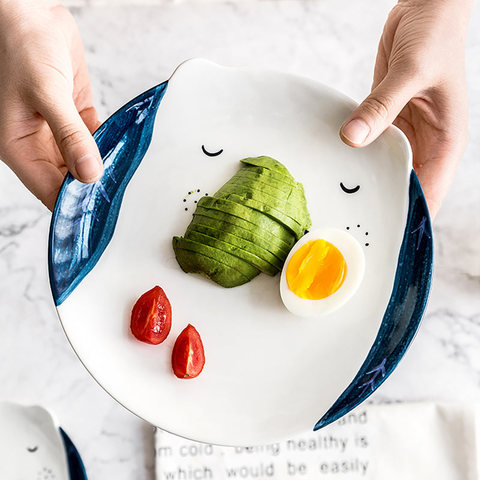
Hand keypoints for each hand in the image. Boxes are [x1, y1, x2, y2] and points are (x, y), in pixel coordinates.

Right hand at [0, 0, 102, 210]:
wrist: (29, 11)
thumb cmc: (20, 46)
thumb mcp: (46, 93)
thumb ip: (70, 134)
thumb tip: (89, 174)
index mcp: (18, 146)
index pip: (48, 190)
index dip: (73, 206)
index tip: (100, 216)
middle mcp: (36, 143)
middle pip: (68, 180)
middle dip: (93, 189)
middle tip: (122, 199)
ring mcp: (56, 130)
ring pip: (82, 161)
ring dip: (103, 167)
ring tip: (127, 180)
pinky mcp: (72, 114)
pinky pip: (93, 138)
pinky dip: (107, 144)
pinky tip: (122, 151)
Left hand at [340, 0, 471, 217]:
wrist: (427, 8)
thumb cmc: (436, 35)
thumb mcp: (412, 72)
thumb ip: (382, 106)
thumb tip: (353, 137)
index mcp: (445, 142)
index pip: (429, 192)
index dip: (409, 216)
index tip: (382, 235)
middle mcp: (426, 143)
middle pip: (404, 186)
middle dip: (382, 204)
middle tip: (350, 225)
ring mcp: (404, 132)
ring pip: (384, 167)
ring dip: (365, 181)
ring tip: (338, 203)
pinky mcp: (386, 119)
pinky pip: (369, 144)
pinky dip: (356, 155)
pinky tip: (336, 166)